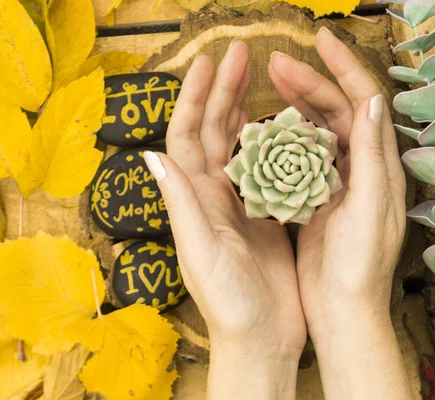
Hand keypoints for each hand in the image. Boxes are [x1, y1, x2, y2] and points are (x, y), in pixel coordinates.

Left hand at [144, 40, 305, 398]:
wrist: (262, 337)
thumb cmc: (230, 303)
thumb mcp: (201, 254)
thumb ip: (181, 206)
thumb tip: (153, 154)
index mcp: (195, 200)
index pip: (187, 136)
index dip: (196, 97)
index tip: (210, 62)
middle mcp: (212, 195)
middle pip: (212, 131)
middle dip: (222, 90)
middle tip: (238, 53)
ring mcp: (239, 202)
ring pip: (237, 144)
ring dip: (244, 108)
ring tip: (257, 76)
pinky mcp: (265, 213)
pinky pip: (265, 167)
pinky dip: (270, 141)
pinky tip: (280, 123)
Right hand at [269, 28, 411, 398]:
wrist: (342, 309)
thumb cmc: (358, 265)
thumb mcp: (368, 208)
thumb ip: (369, 155)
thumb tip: (372, 100)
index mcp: (378, 166)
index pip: (364, 102)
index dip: (345, 68)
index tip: (320, 41)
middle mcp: (361, 168)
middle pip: (337, 111)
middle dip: (310, 82)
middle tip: (277, 63)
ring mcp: (337, 182)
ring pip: (318, 129)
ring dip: (297, 104)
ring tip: (270, 83)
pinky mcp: (317, 198)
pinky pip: (301, 156)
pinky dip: (286, 136)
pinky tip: (267, 126)